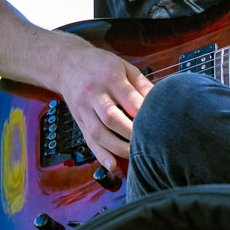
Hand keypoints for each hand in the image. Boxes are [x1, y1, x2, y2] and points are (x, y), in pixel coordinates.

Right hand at [55, 38, 153, 169]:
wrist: (68, 64)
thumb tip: (160, 101)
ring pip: (98, 132)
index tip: (157, 123)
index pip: (128, 98)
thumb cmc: (101, 65)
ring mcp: (83, 108)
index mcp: (109, 76)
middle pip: (111, 117)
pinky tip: (113, 166)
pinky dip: (101, 155)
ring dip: (117, 148)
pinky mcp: (79, 120)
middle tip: (149, 143)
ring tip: (135, 157)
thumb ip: (142, 84)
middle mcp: (94, 93)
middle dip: (131, 133)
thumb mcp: (124, 66)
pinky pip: (88, 140)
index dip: (143, 113)